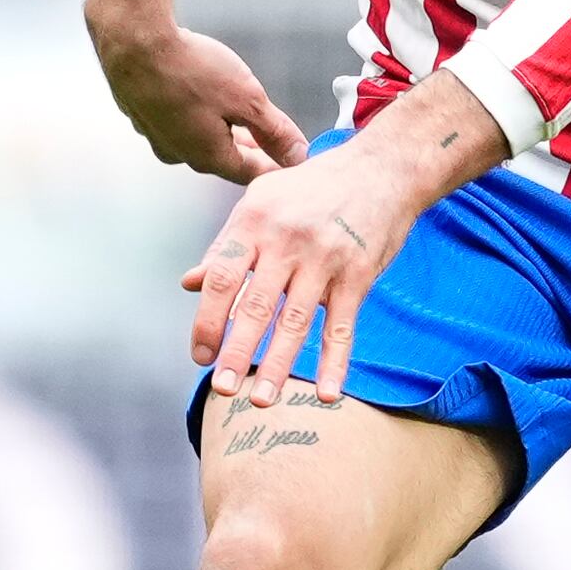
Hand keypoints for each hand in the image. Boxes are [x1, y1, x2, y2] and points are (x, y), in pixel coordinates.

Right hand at [95, 14, 309, 184]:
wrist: (132, 41)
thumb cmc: (189, 69)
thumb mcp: (247, 100)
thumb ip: (275, 131)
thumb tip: (298, 155)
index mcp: (208, 157)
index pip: (251, 173)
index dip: (276, 167)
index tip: (292, 162)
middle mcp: (179, 153)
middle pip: (224, 157)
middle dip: (249, 149)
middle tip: (271, 141)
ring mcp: (155, 134)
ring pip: (198, 138)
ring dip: (220, 130)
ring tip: (237, 116)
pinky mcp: (141, 112)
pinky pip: (176, 120)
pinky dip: (194, 112)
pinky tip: (199, 95)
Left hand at [184, 77, 502, 406]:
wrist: (381, 169)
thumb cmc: (312, 188)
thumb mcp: (261, 201)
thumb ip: (226, 245)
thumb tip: (188, 284)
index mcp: (254, 221)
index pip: (221, 277)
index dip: (207, 319)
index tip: (200, 355)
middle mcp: (287, 241)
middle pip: (256, 305)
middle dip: (237, 351)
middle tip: (222, 389)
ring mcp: (325, 259)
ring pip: (296, 321)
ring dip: (278, 364)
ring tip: (261, 400)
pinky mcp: (358, 275)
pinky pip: (343, 326)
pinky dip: (335, 362)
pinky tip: (327, 393)